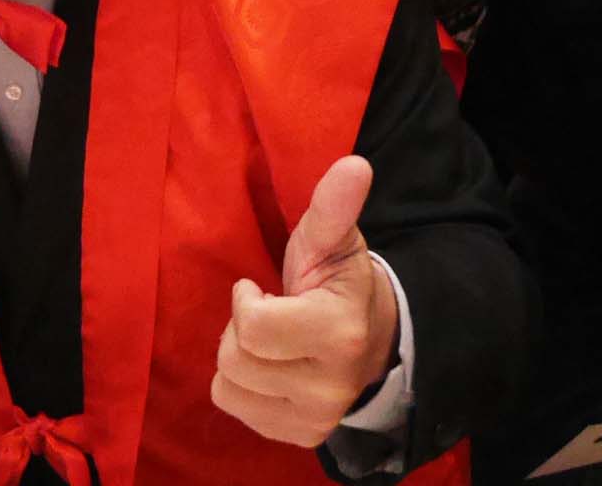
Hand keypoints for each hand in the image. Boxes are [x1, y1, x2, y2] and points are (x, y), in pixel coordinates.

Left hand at [210, 155, 399, 447]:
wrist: (373, 340)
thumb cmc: (338, 282)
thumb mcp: (333, 240)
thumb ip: (334, 206)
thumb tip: (354, 165)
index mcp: (339, 332)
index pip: (253, 327)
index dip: (246, 301)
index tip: (262, 288)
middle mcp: (329, 386)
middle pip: (235, 359)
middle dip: (240, 327)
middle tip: (269, 313)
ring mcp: (316, 418)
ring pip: (228, 387)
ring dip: (238, 356)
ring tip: (270, 339)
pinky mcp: (300, 435)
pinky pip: (233, 407)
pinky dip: (240, 384)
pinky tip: (269, 366)